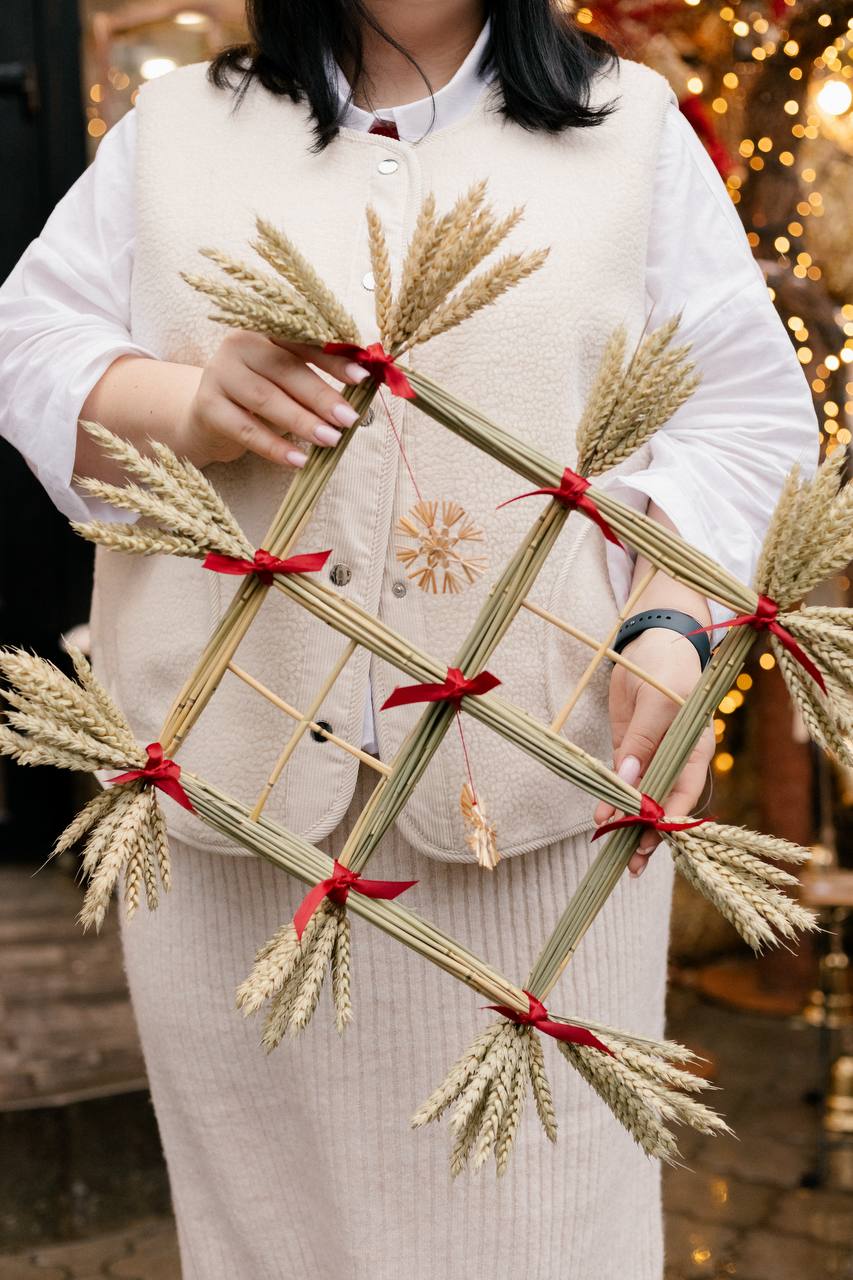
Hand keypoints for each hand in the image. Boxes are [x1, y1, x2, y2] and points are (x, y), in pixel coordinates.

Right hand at [178, 332, 369, 469]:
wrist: (206, 418)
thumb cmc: (257, 398)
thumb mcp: (284, 382)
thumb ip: (315, 378)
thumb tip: (363, 389)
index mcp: (264, 331)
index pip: (302, 341)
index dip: (333, 359)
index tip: (363, 378)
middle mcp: (238, 345)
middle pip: (285, 369)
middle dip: (321, 396)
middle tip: (349, 419)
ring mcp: (219, 374)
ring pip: (266, 399)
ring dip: (302, 421)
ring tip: (331, 440)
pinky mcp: (208, 406)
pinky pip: (247, 430)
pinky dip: (275, 447)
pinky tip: (299, 460)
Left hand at [592, 628, 713, 876]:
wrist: (650, 640)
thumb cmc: (665, 667)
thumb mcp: (656, 701)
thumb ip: (642, 742)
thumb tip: (630, 781)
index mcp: (695, 748)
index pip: (686, 791)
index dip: (670, 817)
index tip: (653, 836)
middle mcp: (677, 759)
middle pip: (665, 803)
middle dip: (649, 832)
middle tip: (632, 861)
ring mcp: (653, 756)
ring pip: (643, 798)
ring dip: (629, 824)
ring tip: (616, 853)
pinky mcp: (631, 750)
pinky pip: (623, 782)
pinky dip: (613, 800)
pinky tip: (602, 819)